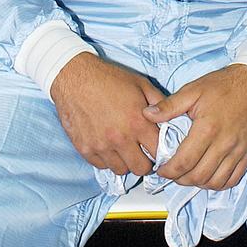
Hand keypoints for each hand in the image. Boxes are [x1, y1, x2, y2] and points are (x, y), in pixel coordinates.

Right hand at [51, 54, 164, 176]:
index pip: (158, 153)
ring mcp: (101, 146)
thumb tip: (172, 118)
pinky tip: (107, 144)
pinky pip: (101, 166)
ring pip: (121, 170)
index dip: (160, 151)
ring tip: (123, 147)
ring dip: (124, 161)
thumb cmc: (108, 78)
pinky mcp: (85, 149)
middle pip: (141, 169)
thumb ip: (159, 102)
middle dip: (144, 161)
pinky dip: (106, 159)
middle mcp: (120, 138)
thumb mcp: (140, 84)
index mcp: (137, 122)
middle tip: (140, 150)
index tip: (156, 147)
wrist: (74, 76)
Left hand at [144, 64, 246, 190]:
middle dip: (180, 180)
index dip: (169, 171)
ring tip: (188, 175)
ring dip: (198, 184)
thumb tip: (147, 114)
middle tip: (172, 173)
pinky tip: (209, 177)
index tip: (161, 169)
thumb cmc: (224, 85)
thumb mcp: (193, 90)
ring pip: (215, 182)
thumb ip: (169, 105)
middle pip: (198, 176)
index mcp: (207, 128)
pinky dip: (218, 184)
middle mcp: (224, 143)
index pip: (184, 162)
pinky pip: (233, 179)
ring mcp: (238, 151)